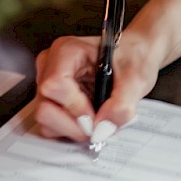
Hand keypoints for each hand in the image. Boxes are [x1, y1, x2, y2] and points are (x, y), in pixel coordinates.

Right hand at [32, 30, 159, 142]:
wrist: (135, 57)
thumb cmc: (132, 57)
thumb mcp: (136, 78)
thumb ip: (122, 105)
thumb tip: (103, 128)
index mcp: (66, 51)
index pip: (54, 85)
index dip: (75, 108)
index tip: (96, 117)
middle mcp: (51, 66)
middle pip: (45, 107)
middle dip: (74, 125)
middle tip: (99, 126)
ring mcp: (49, 84)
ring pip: (45, 120)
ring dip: (72, 129)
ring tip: (97, 120)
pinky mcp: (52, 100)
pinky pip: (51, 125)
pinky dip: (70, 130)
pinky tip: (89, 120)